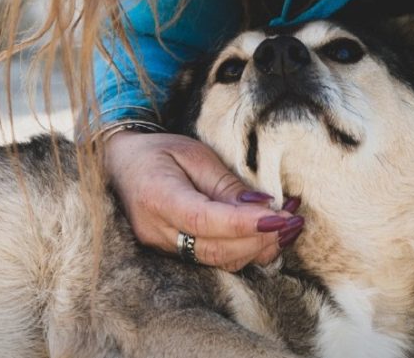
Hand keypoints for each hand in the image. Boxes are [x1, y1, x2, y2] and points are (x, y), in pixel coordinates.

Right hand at [102, 131, 302, 270]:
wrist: (119, 165)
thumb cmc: (157, 152)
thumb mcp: (193, 154)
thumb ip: (225, 183)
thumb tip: (262, 207)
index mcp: (158, 198)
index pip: (206, 221)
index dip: (245, 224)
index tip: (280, 217)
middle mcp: (158, 231)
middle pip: (216, 248)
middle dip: (260, 239)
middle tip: (293, 221)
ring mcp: (162, 248)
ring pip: (218, 260)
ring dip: (258, 248)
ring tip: (289, 227)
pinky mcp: (173, 254)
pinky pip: (214, 260)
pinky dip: (244, 250)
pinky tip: (268, 236)